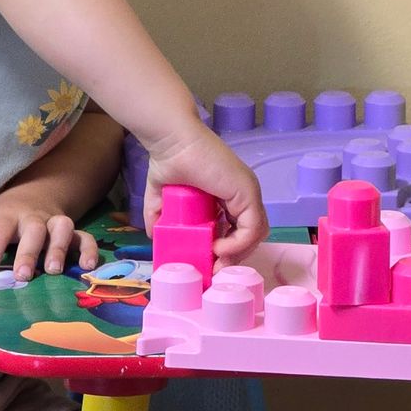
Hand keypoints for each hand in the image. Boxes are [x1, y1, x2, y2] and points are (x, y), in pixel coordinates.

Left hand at [0, 188, 100, 286]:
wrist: (32, 196)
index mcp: (4, 217)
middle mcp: (31, 218)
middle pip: (33, 229)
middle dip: (28, 253)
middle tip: (23, 276)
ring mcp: (54, 223)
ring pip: (62, 227)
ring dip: (59, 248)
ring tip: (54, 271)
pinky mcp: (72, 232)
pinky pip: (85, 237)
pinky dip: (89, 250)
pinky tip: (87, 267)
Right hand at [142, 122, 269, 264]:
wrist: (171, 143)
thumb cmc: (168, 162)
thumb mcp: (160, 197)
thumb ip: (158, 216)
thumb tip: (154, 235)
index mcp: (229, 195)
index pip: (241, 229)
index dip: (228, 249)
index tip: (209, 261)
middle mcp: (243, 194)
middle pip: (252, 234)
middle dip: (234, 255)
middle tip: (214, 268)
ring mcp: (248, 192)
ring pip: (256, 233)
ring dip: (236, 253)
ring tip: (215, 260)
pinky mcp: (247, 192)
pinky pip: (252, 228)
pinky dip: (237, 244)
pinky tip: (218, 248)